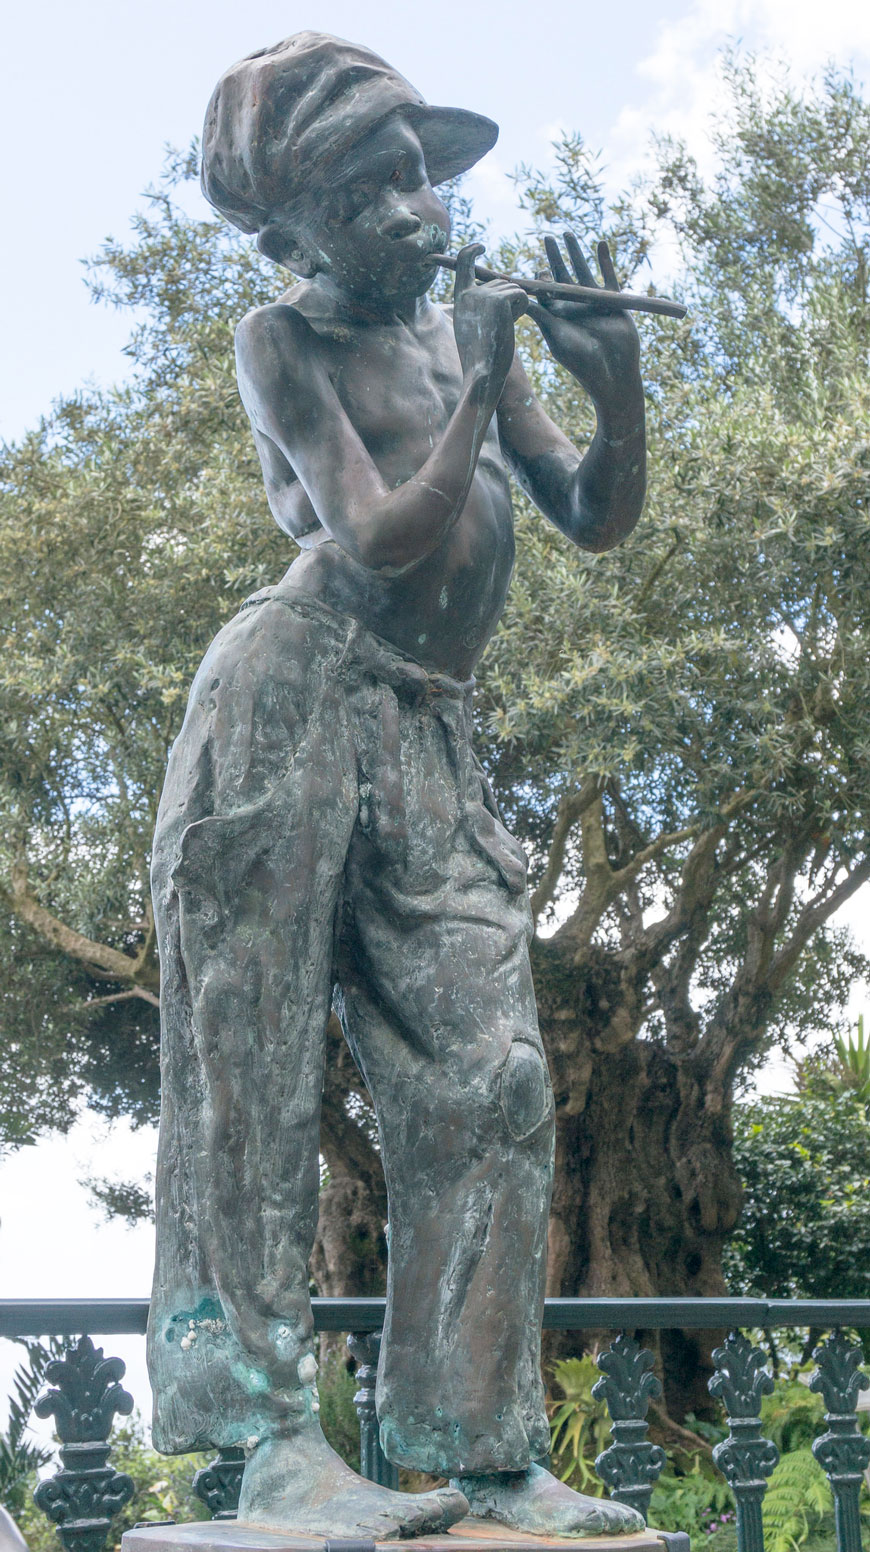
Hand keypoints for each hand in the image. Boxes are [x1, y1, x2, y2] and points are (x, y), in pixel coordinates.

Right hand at [452, 244, 527, 401]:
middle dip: (510, 301)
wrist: (482, 375)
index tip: (481, 246)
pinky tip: (512, 326)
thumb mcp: (475, 327)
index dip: (472, 251)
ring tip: (503, 329)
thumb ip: (481, 306)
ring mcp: (484, 295)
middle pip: (502, 282)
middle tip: (500, 327)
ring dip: (517, 308)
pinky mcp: (499, 300)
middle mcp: (470, 292)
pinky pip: (522, 295)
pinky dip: (523, 310)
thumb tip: (503, 287)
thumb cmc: (482, 359)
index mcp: (461, 298)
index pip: (463, 263)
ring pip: (514, 289)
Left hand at [527, 233, 640, 404]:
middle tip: (547, 237)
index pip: (544, 290)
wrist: (612, 370)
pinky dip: (605, 260)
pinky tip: (600, 243)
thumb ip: (540, 313)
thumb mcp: (555, 333)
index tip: (533, 263)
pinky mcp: (612, 301)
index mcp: (557, 314)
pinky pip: (608, 275)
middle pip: (562, 275)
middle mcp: (573, 306)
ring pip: (583, 270)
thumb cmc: (580, 357)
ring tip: (567, 233)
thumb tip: (517, 296)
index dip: (537, 277)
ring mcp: (593, 302)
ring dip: (576, 252)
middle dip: (554, 256)